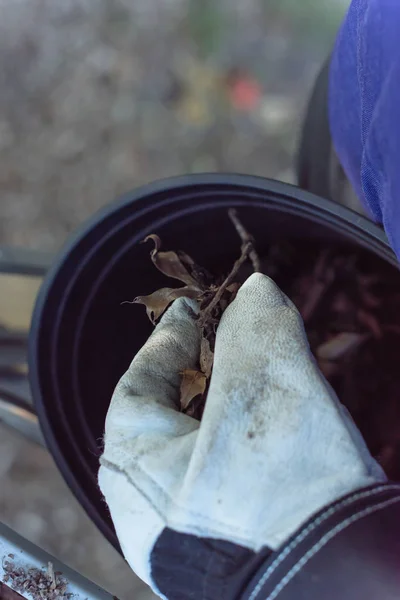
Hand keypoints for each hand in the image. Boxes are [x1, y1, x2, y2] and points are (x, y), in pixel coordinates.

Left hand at [99, 273, 384, 596]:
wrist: (350, 588)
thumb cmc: (292, 490)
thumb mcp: (272, 389)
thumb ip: (256, 329)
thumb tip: (255, 290)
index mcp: (137, 472)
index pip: (135, 388)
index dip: (165, 340)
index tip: (190, 310)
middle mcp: (147, 514)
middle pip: (160, 421)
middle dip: (193, 375)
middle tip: (221, 340)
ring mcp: (184, 541)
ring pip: (190, 454)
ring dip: (218, 410)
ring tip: (249, 379)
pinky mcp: (223, 554)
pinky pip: (216, 484)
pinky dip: (234, 447)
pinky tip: (266, 433)